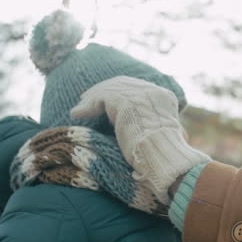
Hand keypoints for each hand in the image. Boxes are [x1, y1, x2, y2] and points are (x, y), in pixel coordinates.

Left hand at [71, 76, 210, 203]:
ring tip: (79, 107)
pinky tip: (76, 114)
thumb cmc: (160, 154)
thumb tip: (132, 124)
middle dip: (103, 90)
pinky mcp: (125, 101)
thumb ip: (147, 121)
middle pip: (122, 84)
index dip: (119, 91)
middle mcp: (153, 92)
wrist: (162, 157)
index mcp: (164, 98)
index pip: (138, 87)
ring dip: (91, 98)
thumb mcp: (157, 132)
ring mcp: (139, 94)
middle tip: (86, 97)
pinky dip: (87, 106)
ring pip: (109, 90)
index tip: (106, 99)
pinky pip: (100, 98)